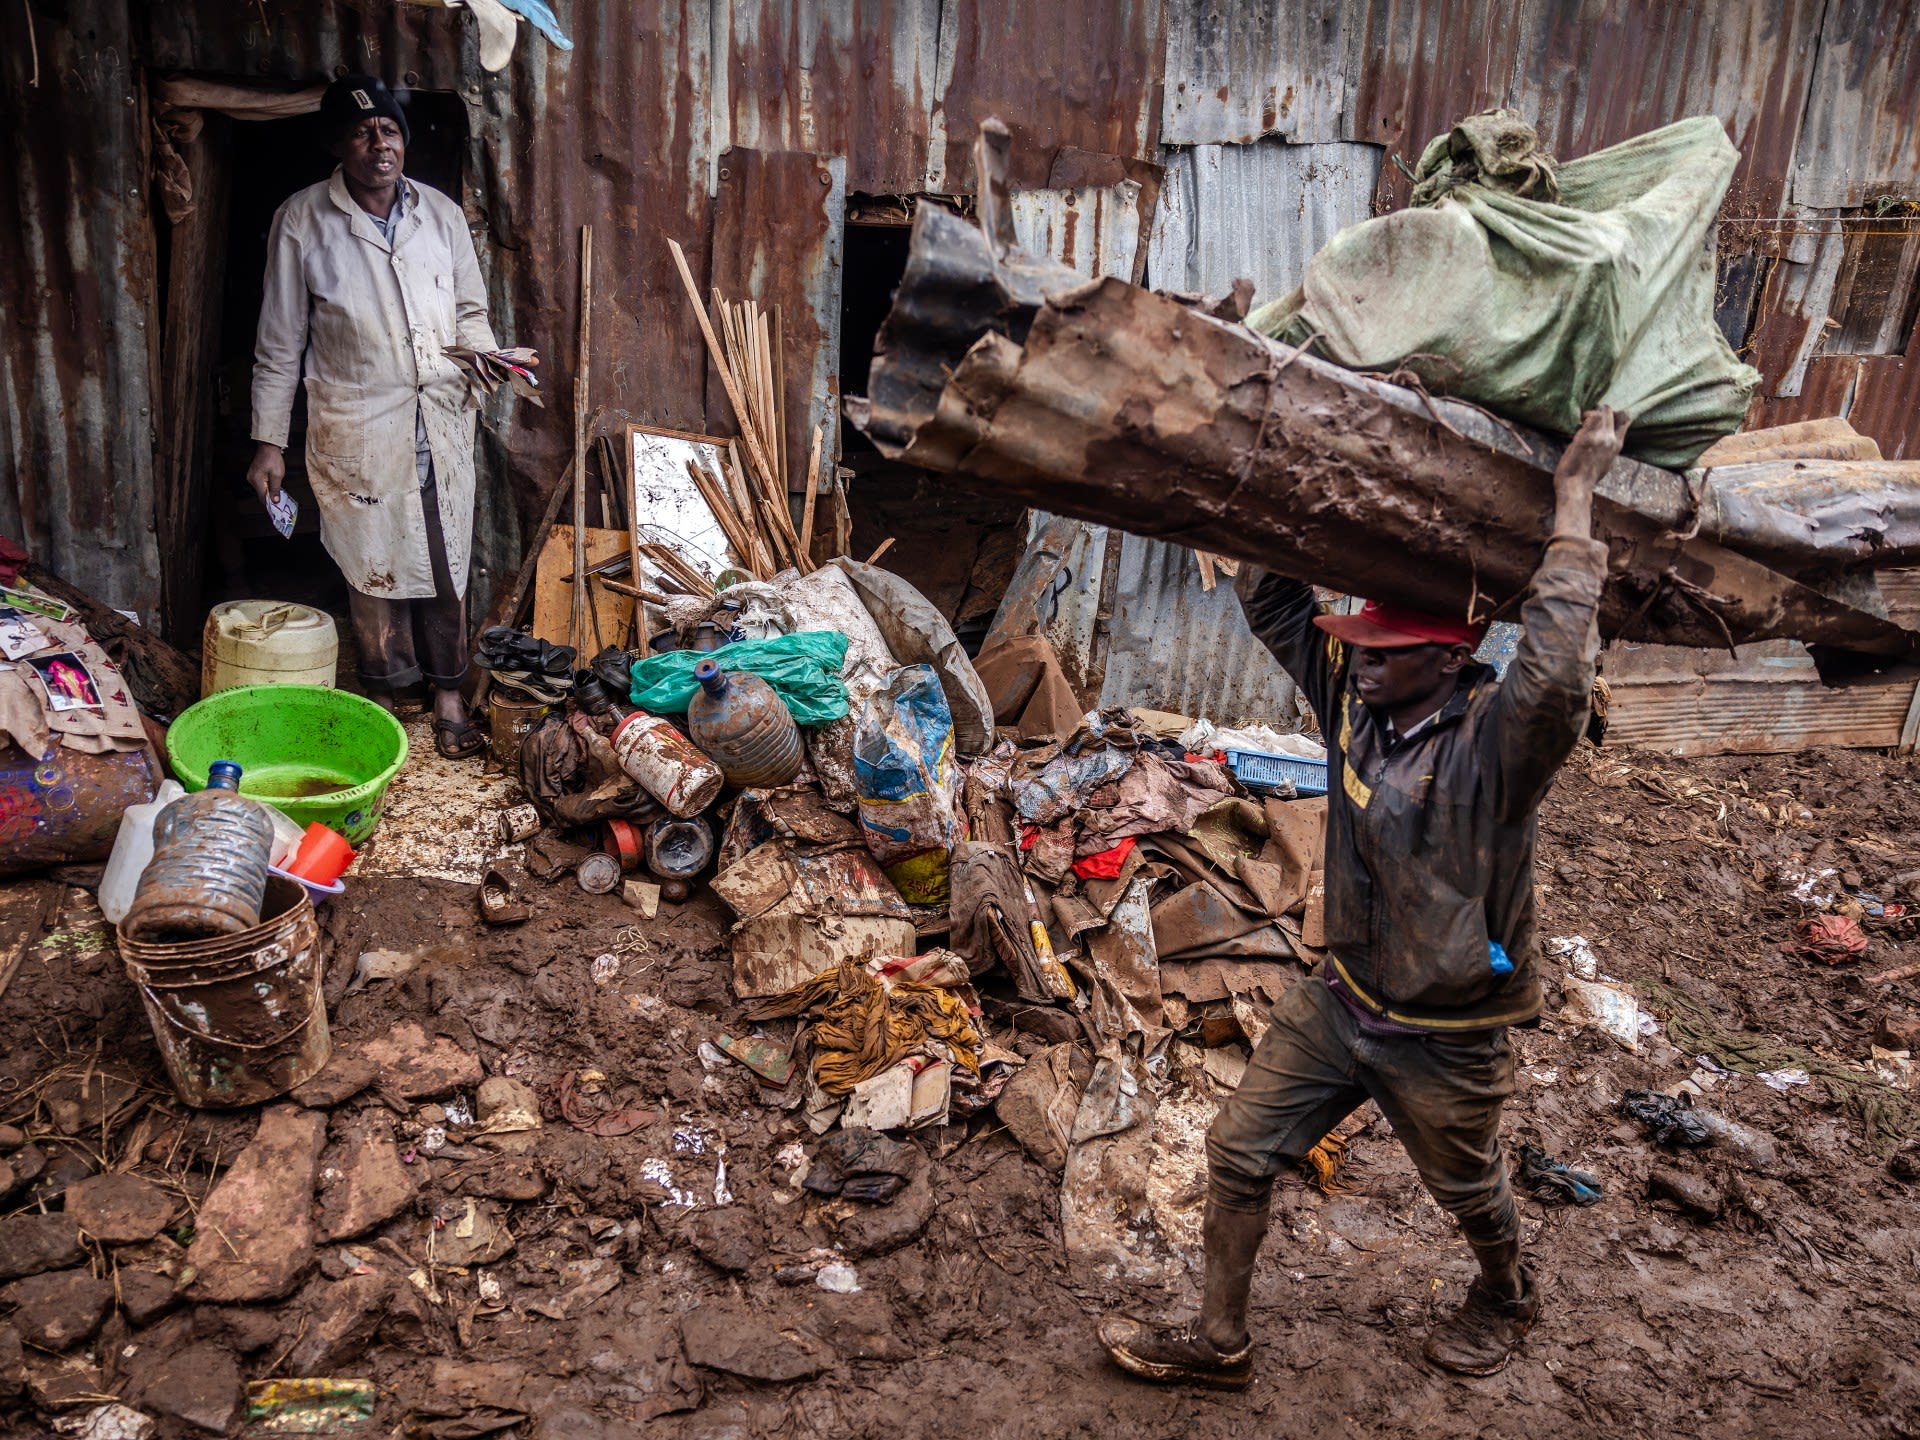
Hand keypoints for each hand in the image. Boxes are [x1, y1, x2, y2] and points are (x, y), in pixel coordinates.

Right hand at [247, 442, 285, 504]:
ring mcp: (252, 476)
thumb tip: (275, 501)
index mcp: (256, 480)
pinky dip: (267, 485)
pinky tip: (274, 485)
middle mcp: (252, 479)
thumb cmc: (273, 459)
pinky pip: (261, 483)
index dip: (270, 503)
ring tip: (279, 491)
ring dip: (269, 491)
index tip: (277, 509)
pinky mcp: (254, 473)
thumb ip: (275, 489)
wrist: (268, 446)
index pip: (262, 497)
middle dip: (270, 497)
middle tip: (281, 501)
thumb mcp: (277, 475)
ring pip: (261, 488)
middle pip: (261, 493)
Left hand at [1552, 407, 1627, 538]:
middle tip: (1587, 418)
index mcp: (1617, 446)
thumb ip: (1607, 450)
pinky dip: (1585, 415)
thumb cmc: (1586, 479)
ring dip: (1592, 411)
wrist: (1576, 488)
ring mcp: (1601, 438)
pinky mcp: (1588, 437)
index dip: (1614, 414)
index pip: (1625, 420)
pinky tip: (1578, 422)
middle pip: (1614, 412)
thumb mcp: (1605, 463)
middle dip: (1600, 410)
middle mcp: (1612, 440)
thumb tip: (1604, 443)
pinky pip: (1592, 416)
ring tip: (1583, 419)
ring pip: (1604, 410)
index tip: (1602, 419)